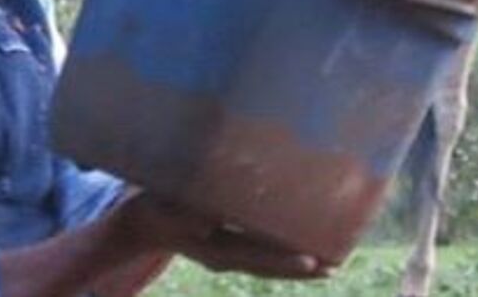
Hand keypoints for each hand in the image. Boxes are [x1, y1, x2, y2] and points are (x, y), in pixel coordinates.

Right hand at [110, 191, 332, 279]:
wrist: (143, 222)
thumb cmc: (156, 208)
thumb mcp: (166, 210)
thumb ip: (185, 216)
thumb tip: (208, 224)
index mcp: (214, 250)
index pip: (255, 257)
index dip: (283, 261)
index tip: (311, 262)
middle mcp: (227, 257)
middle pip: (270, 267)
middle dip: (302, 269)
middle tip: (335, 268)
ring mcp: (231, 254)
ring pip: (270, 266)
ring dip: (300, 266)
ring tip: (333, 265)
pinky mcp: (233, 245)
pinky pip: (264, 255)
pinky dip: (286, 254)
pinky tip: (309, 248)